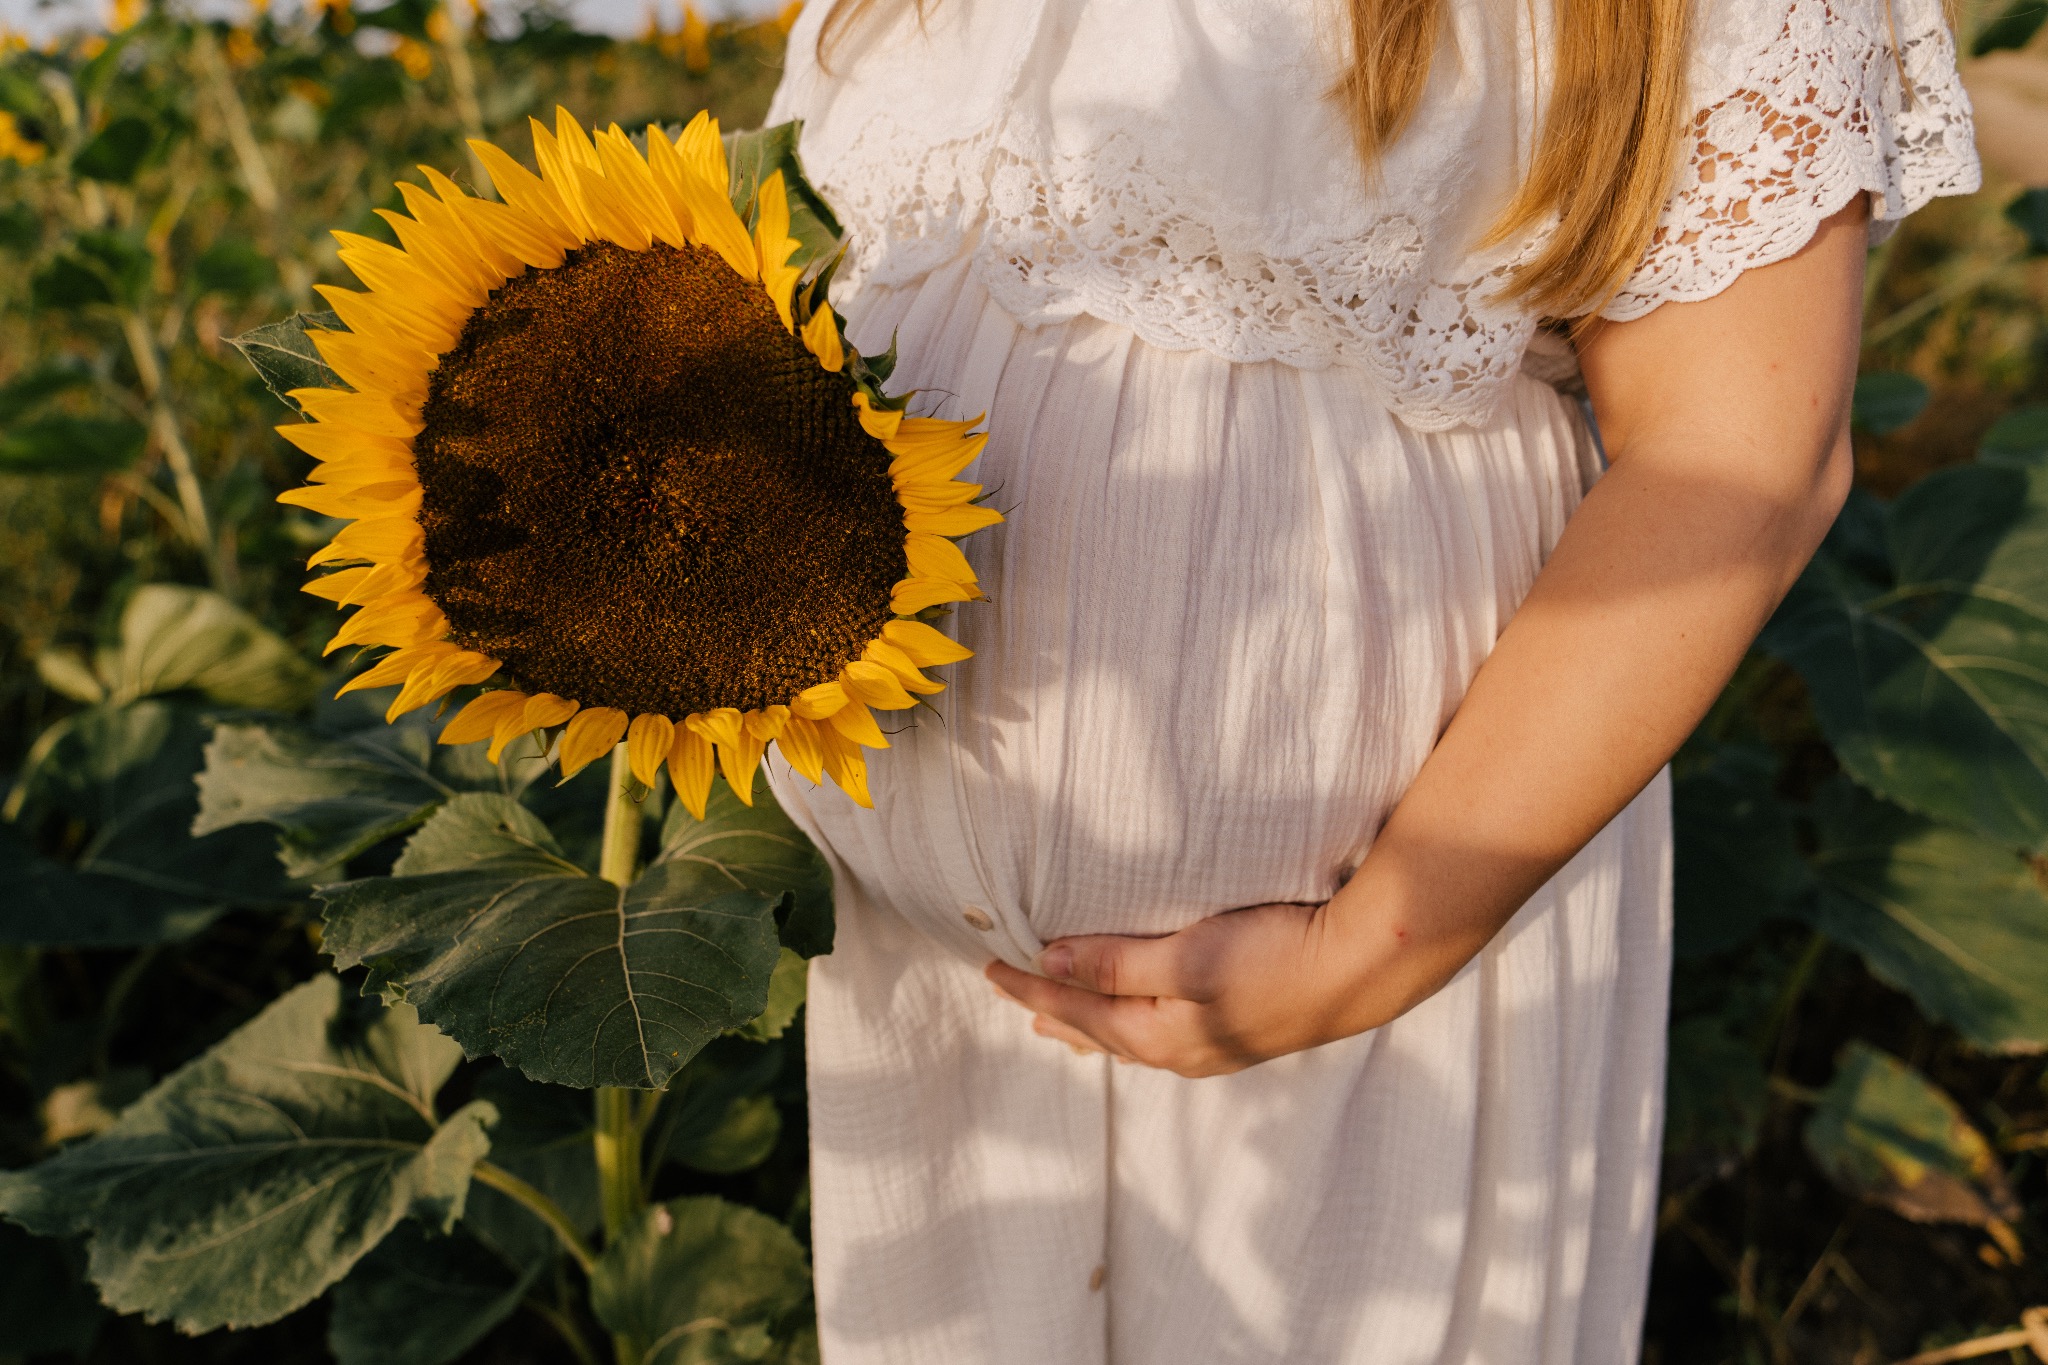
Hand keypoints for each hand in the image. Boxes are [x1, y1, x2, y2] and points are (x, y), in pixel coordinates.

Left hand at [985, 901, 1354, 1077]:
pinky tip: (1144, 1016)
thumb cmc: (1274, 957)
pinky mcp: (1243, 1027)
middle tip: (1016, 996)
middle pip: (1100, 1031)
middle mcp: (1181, 1051)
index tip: (988, 965)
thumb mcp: (1186, 955)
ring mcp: (1215, 1044)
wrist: (1363, 969)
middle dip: (1056, 1011)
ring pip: (1133, 1035)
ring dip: (1094, 1021)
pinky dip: (1134, 1020)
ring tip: (1065, 1019)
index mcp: (1158, 1036)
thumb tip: (1052, 963)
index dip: (1030, 986)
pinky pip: (1165, 1030)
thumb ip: (1117, 962)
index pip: (1076, 1009)